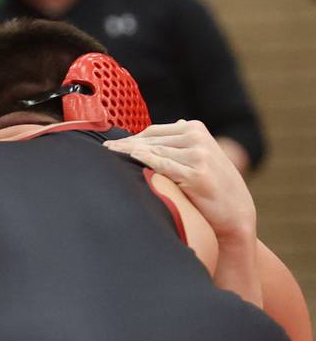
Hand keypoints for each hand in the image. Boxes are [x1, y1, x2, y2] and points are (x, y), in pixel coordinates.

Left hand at [103, 120, 255, 243]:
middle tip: (104, 149)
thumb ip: (183, 143)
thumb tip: (167, 128)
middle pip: (150, 140)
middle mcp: (197, 138)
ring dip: (129, 153)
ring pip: (153, 152)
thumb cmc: (213, 186)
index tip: (111, 145)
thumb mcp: (201, 156)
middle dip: (125, 145)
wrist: (236, 212)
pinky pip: (163, 165)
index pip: (153, 132)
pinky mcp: (195, 174)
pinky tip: (131, 157)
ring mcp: (197, 155)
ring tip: (109, 155)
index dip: (130, 139)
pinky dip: (145, 160)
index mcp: (196, 129)